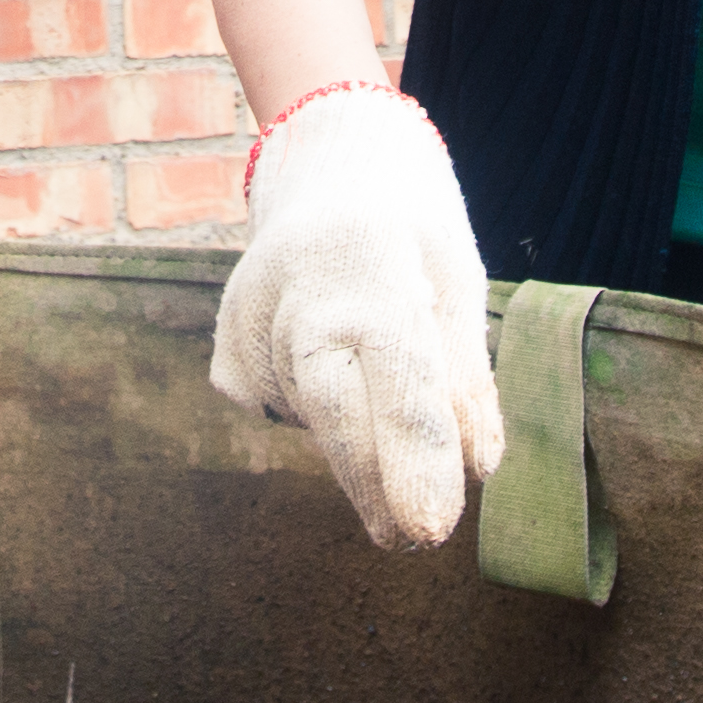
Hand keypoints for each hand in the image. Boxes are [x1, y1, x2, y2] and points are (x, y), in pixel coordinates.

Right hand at [209, 86, 504, 548]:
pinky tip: (330, 359)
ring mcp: (248, 314)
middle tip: (415, 540)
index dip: (414, 454)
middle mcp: (296, 282)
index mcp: (369, 252)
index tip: (432, 526)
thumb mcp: (458, 280)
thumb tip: (476, 469)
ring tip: (378, 369)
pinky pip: (281, 408)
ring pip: (314, 415)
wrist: (328, 162)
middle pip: (333, 406)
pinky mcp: (225, 346)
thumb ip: (463, 375)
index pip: (394, 369)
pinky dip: (318, 409)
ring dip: (360, 434)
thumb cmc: (413, 228)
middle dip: (376, 483)